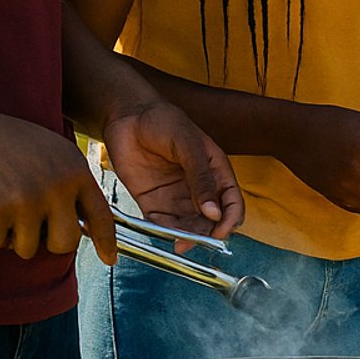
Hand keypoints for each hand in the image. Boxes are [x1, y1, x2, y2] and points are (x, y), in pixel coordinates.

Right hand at [0, 111, 117, 264]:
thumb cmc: (10, 144)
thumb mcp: (54, 154)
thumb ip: (72, 185)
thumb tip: (87, 226)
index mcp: (75, 171)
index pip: (101, 216)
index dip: (107, 242)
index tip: (110, 260)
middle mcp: (55, 188)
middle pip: (65, 243)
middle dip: (50, 244)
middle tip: (34, 229)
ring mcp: (25, 201)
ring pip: (28, 248)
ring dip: (14, 236)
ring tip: (4, 206)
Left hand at [101, 96, 245, 247]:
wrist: (127, 115)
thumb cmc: (163, 121)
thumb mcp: (188, 145)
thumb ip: (201, 178)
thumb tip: (214, 212)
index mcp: (215, 171)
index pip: (232, 202)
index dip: (230, 220)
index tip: (220, 233)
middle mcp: (198, 188)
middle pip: (211, 220)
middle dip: (206, 234)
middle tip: (195, 242)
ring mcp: (175, 196)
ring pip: (187, 226)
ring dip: (185, 237)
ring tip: (178, 243)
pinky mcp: (152, 201)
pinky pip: (161, 224)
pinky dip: (164, 232)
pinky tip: (162, 233)